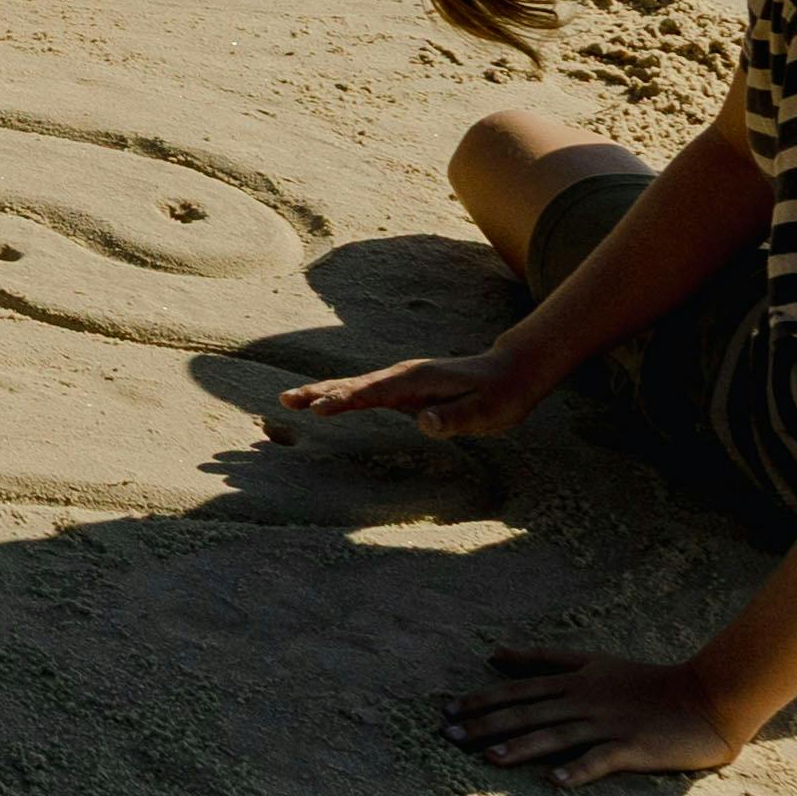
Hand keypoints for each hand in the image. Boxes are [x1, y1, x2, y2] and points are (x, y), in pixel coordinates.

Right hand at [274, 344, 545, 440]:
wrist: (510, 372)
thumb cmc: (501, 394)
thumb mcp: (487, 411)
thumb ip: (457, 417)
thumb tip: (425, 423)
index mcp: (418, 380)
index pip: (375, 392)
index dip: (345, 400)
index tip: (318, 409)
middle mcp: (403, 376)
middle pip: (354, 384)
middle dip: (320, 392)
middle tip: (286, 399)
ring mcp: (401, 382)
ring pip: (354, 386)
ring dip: (323, 392)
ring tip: (290, 399)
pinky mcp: (402, 391)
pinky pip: (364, 394)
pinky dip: (339, 397)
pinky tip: (322, 403)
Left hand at [449, 646, 746, 785]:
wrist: (707, 697)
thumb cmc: (648, 682)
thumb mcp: (593, 661)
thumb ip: (545, 660)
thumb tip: (495, 654)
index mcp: (575, 682)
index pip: (519, 689)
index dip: (482, 699)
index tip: (447, 710)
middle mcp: (584, 701)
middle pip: (527, 712)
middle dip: (486, 724)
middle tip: (449, 736)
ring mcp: (608, 725)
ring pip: (556, 735)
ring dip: (521, 747)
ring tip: (489, 759)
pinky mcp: (633, 748)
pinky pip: (601, 760)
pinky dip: (579, 770)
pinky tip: (555, 783)